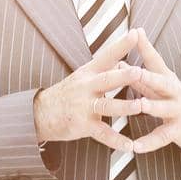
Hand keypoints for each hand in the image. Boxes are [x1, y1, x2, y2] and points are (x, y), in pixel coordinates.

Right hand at [32, 31, 142, 150]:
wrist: (40, 113)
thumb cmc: (68, 93)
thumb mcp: (83, 77)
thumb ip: (103, 69)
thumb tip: (122, 57)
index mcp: (89, 73)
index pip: (107, 55)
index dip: (121, 45)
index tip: (136, 33)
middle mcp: (86, 87)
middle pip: (107, 79)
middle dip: (123, 75)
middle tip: (139, 71)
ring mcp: (84, 106)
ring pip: (106, 106)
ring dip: (124, 106)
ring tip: (140, 106)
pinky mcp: (82, 125)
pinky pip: (102, 133)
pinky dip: (116, 140)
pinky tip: (130, 145)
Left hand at [130, 29, 180, 153]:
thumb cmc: (175, 101)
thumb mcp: (160, 87)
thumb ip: (139, 77)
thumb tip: (117, 62)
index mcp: (167, 79)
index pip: (155, 60)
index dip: (146, 47)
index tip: (136, 32)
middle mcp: (174, 92)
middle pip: (161, 82)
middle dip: (148, 76)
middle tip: (135, 70)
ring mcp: (178, 111)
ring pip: (163, 108)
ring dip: (151, 106)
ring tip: (139, 104)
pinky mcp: (178, 130)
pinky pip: (162, 137)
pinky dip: (149, 142)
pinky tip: (135, 147)